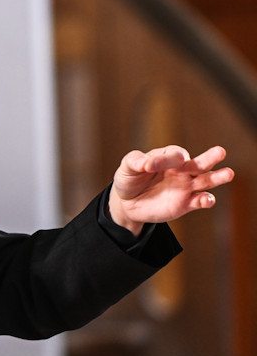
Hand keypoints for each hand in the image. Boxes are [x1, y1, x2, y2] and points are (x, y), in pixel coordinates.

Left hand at [108, 145, 234, 235]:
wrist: (127, 203)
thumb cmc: (129, 179)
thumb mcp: (128, 167)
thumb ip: (136, 162)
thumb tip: (148, 163)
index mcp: (168, 157)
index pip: (175, 154)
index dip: (166, 159)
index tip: (150, 166)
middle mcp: (182, 170)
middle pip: (199, 163)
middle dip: (210, 157)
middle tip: (220, 152)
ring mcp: (186, 186)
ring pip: (206, 181)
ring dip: (217, 177)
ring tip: (228, 174)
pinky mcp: (186, 203)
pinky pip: (200, 201)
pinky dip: (206, 200)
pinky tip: (208, 199)